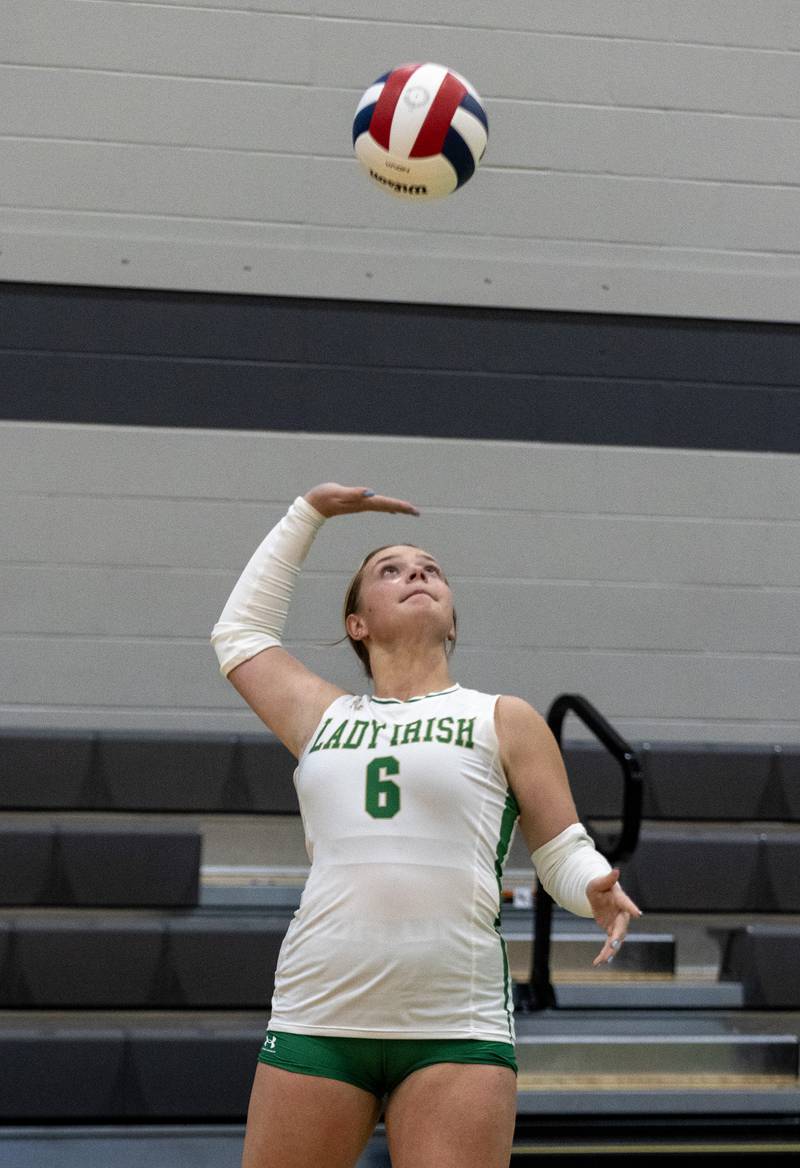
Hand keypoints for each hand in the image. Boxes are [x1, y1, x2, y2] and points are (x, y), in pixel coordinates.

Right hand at [304, 483, 419, 518]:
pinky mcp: (356, 504)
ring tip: (408, 510)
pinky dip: (386, 506)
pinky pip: (376, 506)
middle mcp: (364, 505)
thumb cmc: (323, 497)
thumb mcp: (338, 493)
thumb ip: (354, 494)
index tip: (414, 510)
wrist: (312, 506)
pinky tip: (389, 509)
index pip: (386, 504)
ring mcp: (360, 506)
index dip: (400, 506)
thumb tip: (370, 493)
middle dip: (402, 509)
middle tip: (417, 512)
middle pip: (387, 507)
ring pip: (383, 507)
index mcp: (363, 503)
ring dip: (396, 508)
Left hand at [586, 868, 642, 965]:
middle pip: (622, 928)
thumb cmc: (600, 885)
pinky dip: (604, 953)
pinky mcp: (611, 931)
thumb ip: (608, 878)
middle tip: (612, 945)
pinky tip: (598, 962)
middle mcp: (622, 915)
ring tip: (602, 960)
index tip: (637, 914)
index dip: (632, 908)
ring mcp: (617, 924)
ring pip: (617, 940)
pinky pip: (609, 944)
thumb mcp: (599, 882)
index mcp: (621, 900)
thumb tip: (616, 870)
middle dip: (617, 937)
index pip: (627, 904)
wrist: (598, 894)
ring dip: (610, 951)